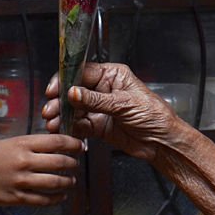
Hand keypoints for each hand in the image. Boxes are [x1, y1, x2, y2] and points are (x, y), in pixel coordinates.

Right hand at [0, 134, 81, 205]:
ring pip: (56, 182)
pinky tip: (61, 195)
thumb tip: (53, 145)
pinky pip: (44, 200)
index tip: (80, 146)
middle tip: (76, 163)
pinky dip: (57, 198)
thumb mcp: (8, 142)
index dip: (73, 144)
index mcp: (22, 144)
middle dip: (73, 163)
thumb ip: (29, 144)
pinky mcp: (18, 198)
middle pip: (60, 162)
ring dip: (68, 181)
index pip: (57, 142)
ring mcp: (22, 182)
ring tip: (71, 180)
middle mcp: (24, 162)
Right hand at [42, 62, 179, 161]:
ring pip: (74, 109)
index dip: (67, 80)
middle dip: (61, 100)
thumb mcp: (124, 104)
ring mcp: (99, 108)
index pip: (83, 72)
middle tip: (51, 109)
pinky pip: (79, 124)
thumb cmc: (155, 116)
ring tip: (53, 121)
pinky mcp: (98, 125)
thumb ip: (96, 100)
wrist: (162, 142)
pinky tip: (61, 129)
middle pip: (75, 91)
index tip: (54, 89)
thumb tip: (73, 93)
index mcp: (113, 76)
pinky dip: (69, 127)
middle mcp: (104, 90)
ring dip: (62, 115)